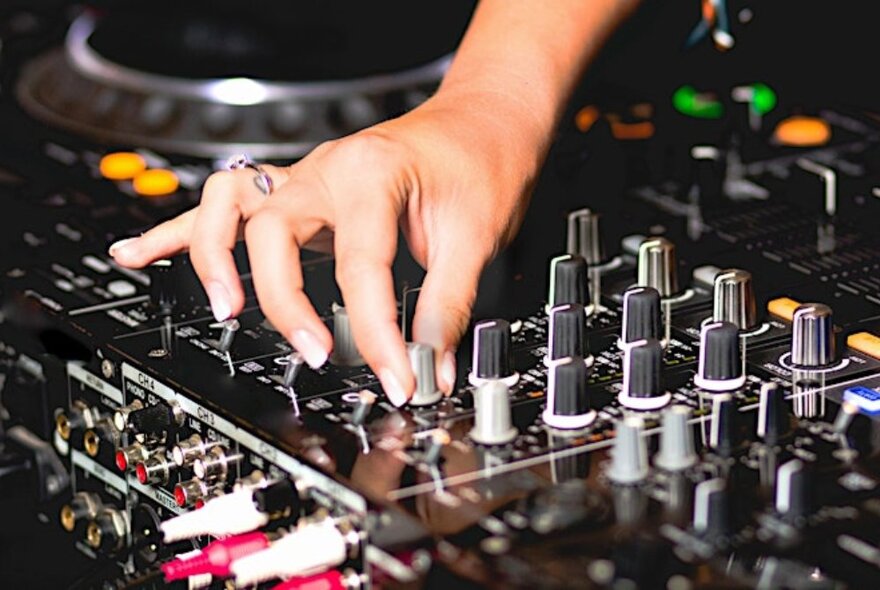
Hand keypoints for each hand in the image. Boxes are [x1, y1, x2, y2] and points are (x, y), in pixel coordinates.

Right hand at [108, 90, 542, 404]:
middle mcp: (324, 171)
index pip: (362, 270)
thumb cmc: (478, 162)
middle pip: (272, 236)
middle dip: (285, 304)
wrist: (478, 122)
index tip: (399, 379)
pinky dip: (178, 233)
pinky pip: (223, 206)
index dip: (379, 336)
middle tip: (316, 354)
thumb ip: (448, 305)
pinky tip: (138, 253)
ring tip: (222, 308)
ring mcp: (303, 177)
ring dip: (213, 258)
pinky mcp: (296, 192)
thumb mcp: (477, 235)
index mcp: (370, 175)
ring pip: (228, 208)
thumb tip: (428, 366)